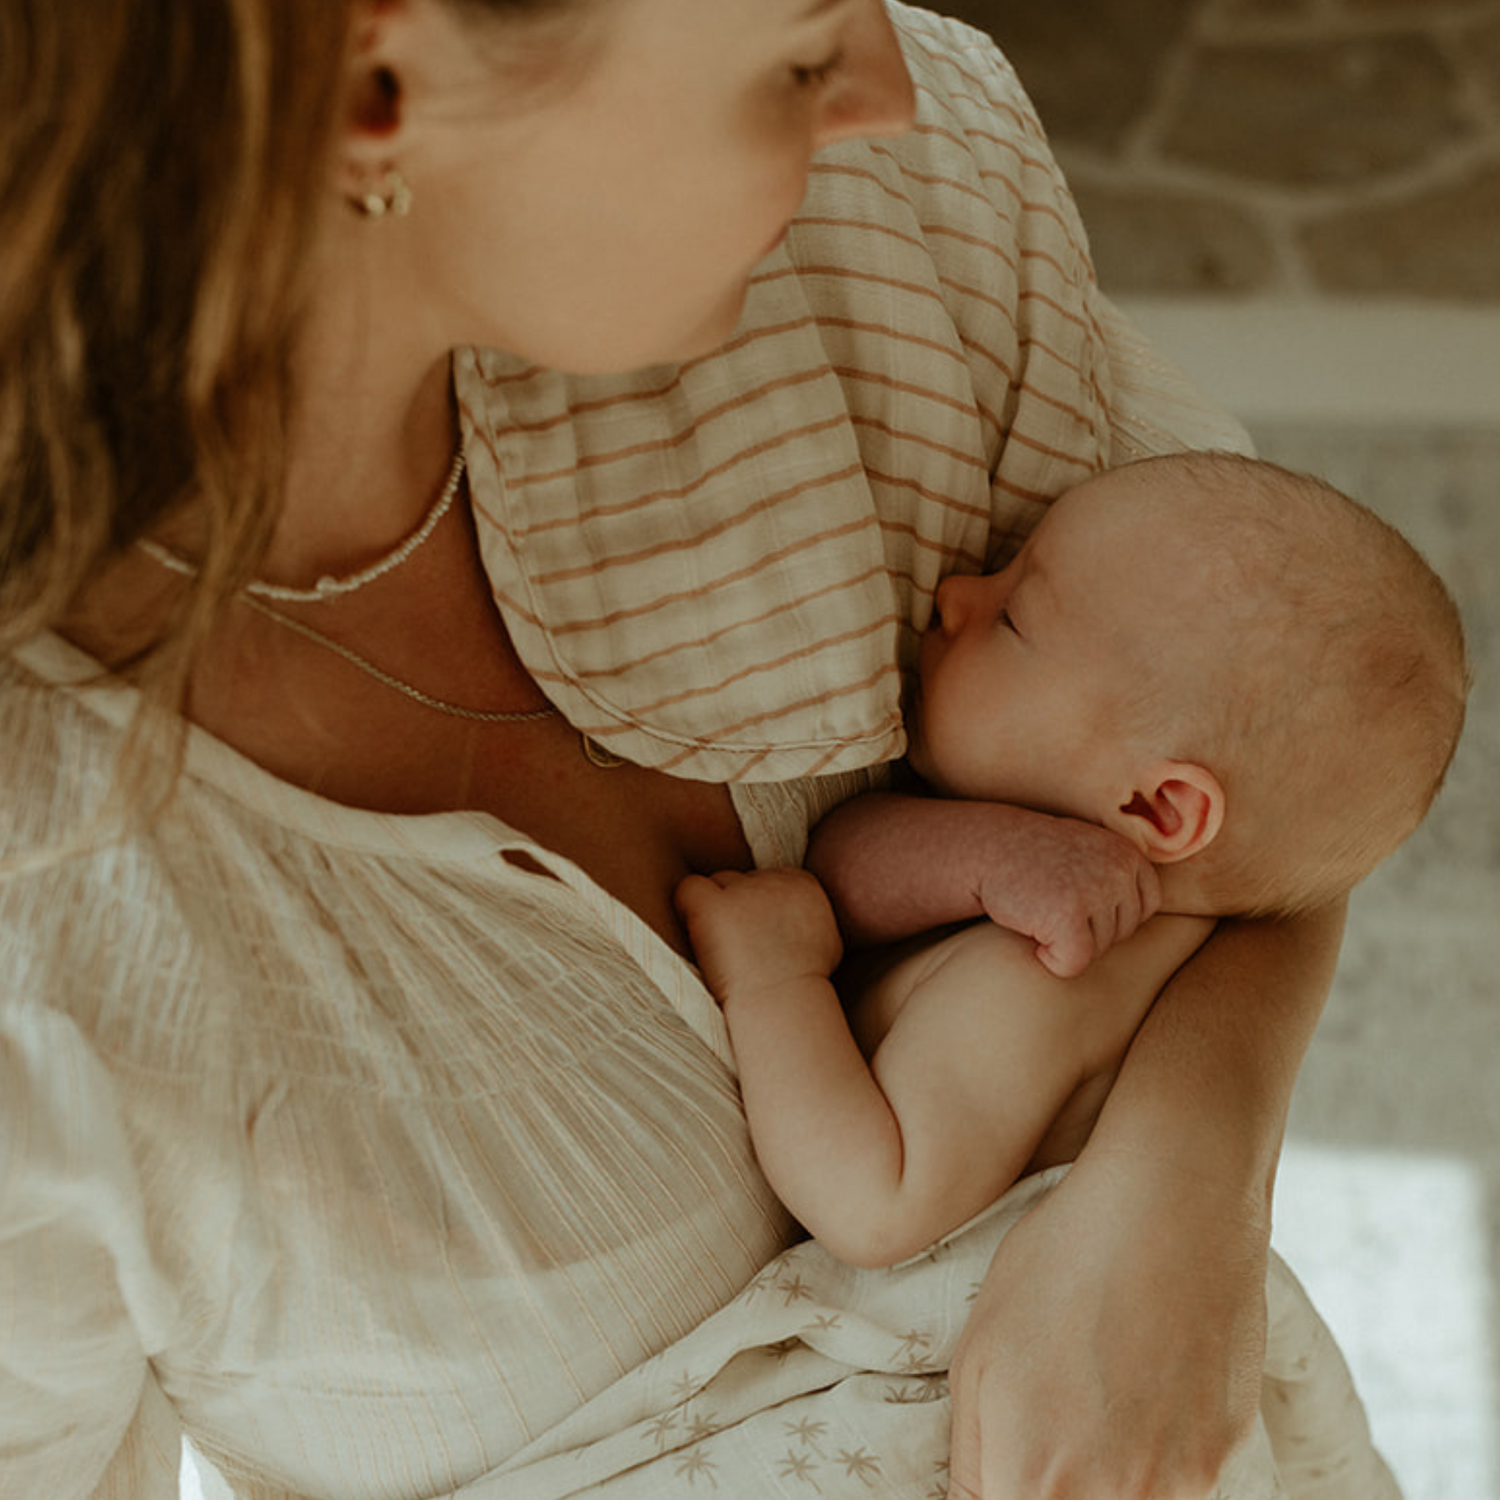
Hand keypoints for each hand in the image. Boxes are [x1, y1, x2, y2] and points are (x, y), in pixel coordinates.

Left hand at [675, 868, 843, 1005]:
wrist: (783, 1003)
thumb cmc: (804, 984)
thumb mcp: (827, 941)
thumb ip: (810, 916)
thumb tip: (797, 913)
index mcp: (803, 883)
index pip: (770, 876)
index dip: (759, 905)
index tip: (758, 933)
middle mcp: (772, 881)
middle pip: (742, 879)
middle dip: (738, 906)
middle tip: (738, 944)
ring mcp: (741, 891)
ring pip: (717, 884)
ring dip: (715, 910)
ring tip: (720, 947)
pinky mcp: (712, 906)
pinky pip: (688, 889)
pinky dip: (687, 907)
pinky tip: (694, 933)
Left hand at [946, 1150, 1266, 1498]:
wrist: (1170, 1207)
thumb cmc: (1059, 1263)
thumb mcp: (977, 1355)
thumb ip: (973, 1460)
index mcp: (1030, 1478)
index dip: (1000, 1492)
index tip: (1005, 1465)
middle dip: (1051, 1485)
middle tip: (1056, 1423)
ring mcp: (1175, 1487)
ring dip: (1107, 1480)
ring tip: (1100, 1395)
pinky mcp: (1223, 1459)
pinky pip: (1178, 1486)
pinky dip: (1156, 1457)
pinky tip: (1148, 1385)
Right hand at [975, 815, 1160, 978]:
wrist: (986, 849)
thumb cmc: (1036, 857)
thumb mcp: (1090, 851)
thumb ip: (1121, 874)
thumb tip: (1165, 921)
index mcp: (1128, 854)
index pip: (1146, 908)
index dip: (1109, 913)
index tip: (1075, 894)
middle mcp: (1118, 870)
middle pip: (1123, 933)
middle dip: (1087, 929)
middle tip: (1051, 898)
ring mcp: (1095, 892)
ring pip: (1098, 950)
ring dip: (1066, 941)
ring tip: (1040, 906)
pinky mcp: (1068, 917)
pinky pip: (1073, 963)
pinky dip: (1049, 959)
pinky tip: (1030, 927)